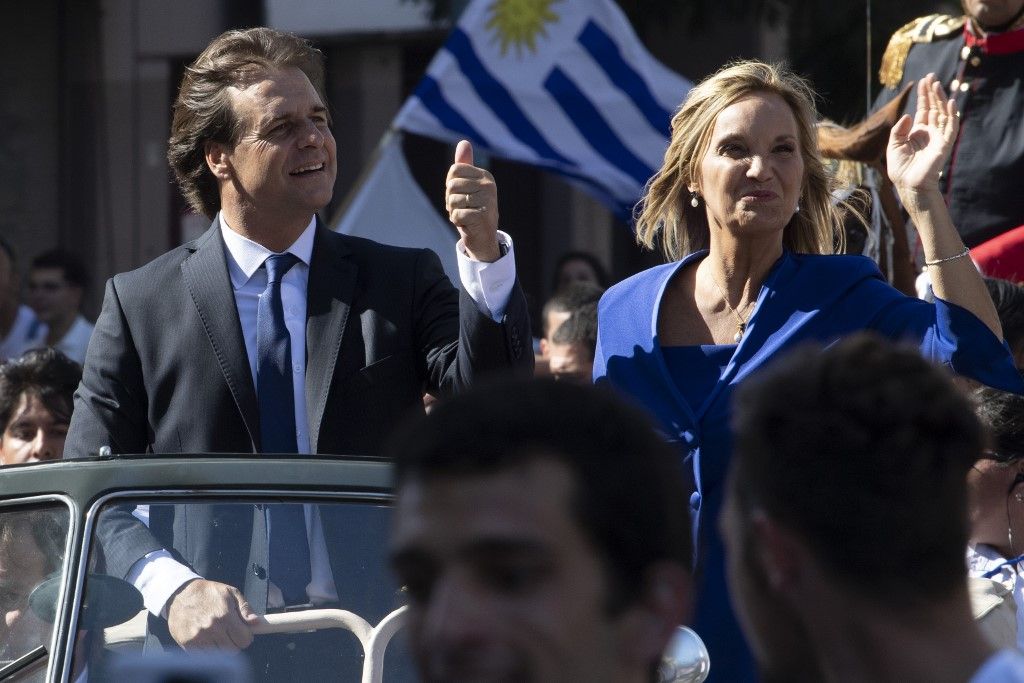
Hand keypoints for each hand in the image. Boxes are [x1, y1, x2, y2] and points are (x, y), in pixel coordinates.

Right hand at [166, 578, 256, 650]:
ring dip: (221, 647)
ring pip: (219, 655)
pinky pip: (204, 656)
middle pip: (233, 650)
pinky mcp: (187, 644)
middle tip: (230, 634)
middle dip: (235, 643)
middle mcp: (212, 629)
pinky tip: (207, 638)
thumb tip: (255, 621)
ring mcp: (199, 638)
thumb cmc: (207, 592)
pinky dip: (208, 650)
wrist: (180, 594)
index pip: (244, 640)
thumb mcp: (230, 592)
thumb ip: (245, 607)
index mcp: (225, 616)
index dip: (246, 637)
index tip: (243, 633)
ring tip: (218, 635)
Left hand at [445, 140, 500, 261]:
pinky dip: (457, 221)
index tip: (460, 194)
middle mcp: (488, 185)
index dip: (450, 184)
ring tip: (465, 215)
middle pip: (451, 185)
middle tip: (462, 207)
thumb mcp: (468, 186)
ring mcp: (487, 200)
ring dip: (454, 211)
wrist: (484, 236)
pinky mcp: (482, 216)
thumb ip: (465, 165)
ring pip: (453, 201)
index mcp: (485, 176)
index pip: (454, 170)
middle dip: (451, 199)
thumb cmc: (473, 209)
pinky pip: (456, 215)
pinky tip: (467, 223)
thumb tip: (463, 143)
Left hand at [886, 73, 958, 193]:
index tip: (923, 81)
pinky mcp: (944, 144)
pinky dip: (952, 115)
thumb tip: (908, 115)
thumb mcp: (894, 145)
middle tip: (931, 76)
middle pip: (934, 107)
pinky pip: (951, 127)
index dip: (924, 95)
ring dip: (941, 99)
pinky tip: (950, 102)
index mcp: (918, 132)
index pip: (923, 109)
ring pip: (943, 113)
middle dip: (932, 92)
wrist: (908, 185)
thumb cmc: (900, 168)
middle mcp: (930, 132)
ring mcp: (938, 137)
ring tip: (937, 85)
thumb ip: (898, 129)